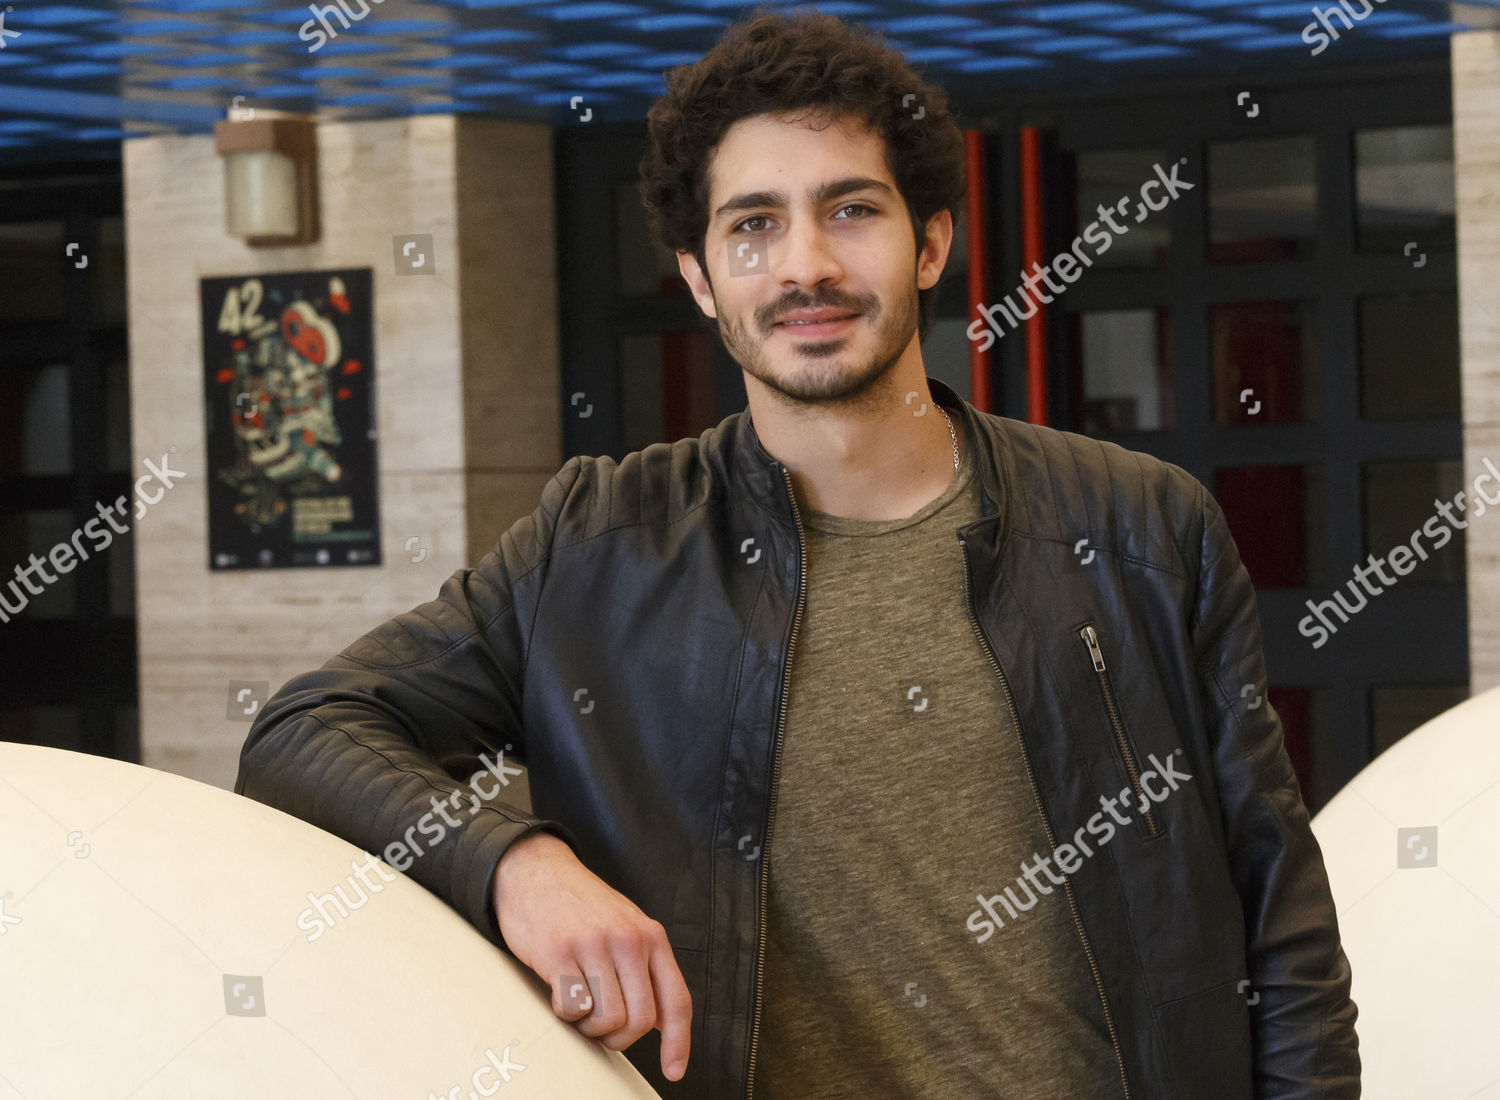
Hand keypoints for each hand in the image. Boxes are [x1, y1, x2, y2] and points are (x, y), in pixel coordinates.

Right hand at [493, 831, 691, 1081]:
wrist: (535, 871)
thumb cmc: (581, 906)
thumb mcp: (626, 925)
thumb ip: (646, 966)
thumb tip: (662, 1020)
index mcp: (651, 937)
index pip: (676, 1000)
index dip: (678, 1042)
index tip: (674, 1070)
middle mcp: (628, 940)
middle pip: (640, 1020)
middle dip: (619, 1039)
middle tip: (600, 1029)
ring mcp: (594, 946)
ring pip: (609, 1020)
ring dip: (591, 1028)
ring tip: (580, 1008)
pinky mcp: (559, 954)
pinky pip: (574, 1008)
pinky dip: (567, 1014)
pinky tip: (562, 995)